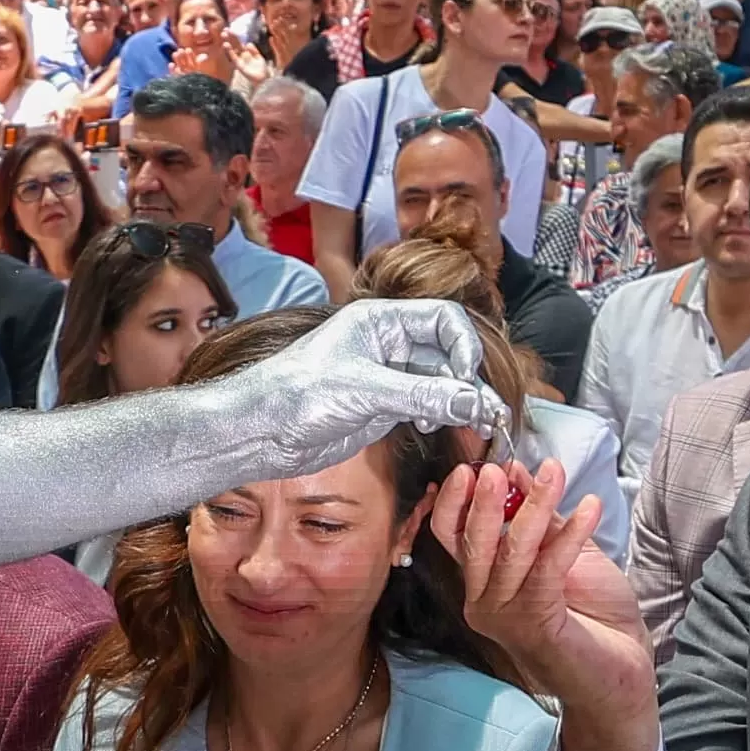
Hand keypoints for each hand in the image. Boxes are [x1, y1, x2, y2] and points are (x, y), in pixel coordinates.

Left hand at [264, 299, 512, 465]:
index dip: (464, 345)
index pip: (443, 319)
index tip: (467, 378)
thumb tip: (474, 402)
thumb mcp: (365, 390)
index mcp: (380, 321)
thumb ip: (422, 394)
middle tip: (488, 412)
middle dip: (468, 379)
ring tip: (475, 423)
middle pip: (448, 351)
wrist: (261, 431)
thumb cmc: (298, 395)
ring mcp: (385, 375)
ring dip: (459, 400)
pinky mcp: (381, 405)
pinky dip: (438, 414)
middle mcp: (386, 343)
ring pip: (439, 381)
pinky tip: (433, 426)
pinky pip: (424, 404)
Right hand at [426, 456, 647, 741]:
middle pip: (470, 542)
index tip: (473, 467)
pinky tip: (591, 507)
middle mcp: (483, 602)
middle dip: (486, 500)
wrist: (621, 669)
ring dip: (534, 506)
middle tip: (499, 468)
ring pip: (510, 551)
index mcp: (482, 583)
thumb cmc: (593, 615)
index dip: (455, 501)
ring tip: (555, 473)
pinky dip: (570, 533)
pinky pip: (548, 569)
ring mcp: (506, 617)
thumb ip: (539, 517)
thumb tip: (520, 474)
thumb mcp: (563, 552)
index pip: (450, 537)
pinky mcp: (535, 624)